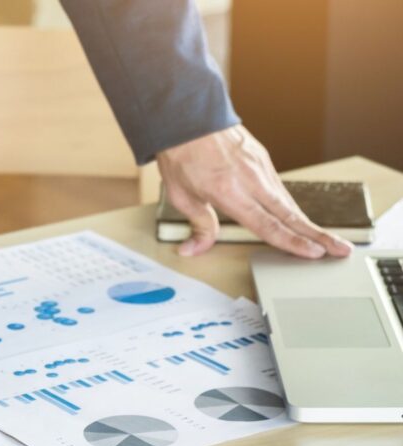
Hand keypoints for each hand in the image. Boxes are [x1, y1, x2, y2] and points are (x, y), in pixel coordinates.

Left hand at [156, 124, 352, 258]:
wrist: (188, 116)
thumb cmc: (182, 154)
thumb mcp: (181, 195)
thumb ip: (197, 225)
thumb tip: (193, 249)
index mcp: (230, 191)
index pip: (267, 224)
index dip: (292, 242)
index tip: (314, 253)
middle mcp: (251, 179)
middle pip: (290, 214)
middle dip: (318, 234)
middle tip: (341, 249)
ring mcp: (260, 167)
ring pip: (288, 201)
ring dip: (307, 222)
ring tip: (325, 239)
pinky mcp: (262, 158)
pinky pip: (279, 187)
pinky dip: (290, 205)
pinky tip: (296, 217)